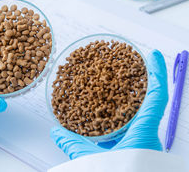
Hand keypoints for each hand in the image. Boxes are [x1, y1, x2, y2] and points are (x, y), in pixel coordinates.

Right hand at [50, 50, 167, 159]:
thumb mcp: (92, 160)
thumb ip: (73, 145)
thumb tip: (56, 133)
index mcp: (144, 133)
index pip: (157, 96)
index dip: (157, 73)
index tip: (154, 54)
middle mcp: (147, 137)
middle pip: (148, 103)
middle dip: (139, 84)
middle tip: (126, 69)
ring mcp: (143, 145)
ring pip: (138, 118)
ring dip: (127, 103)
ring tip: (111, 90)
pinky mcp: (137, 152)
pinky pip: (130, 131)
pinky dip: (119, 121)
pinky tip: (104, 119)